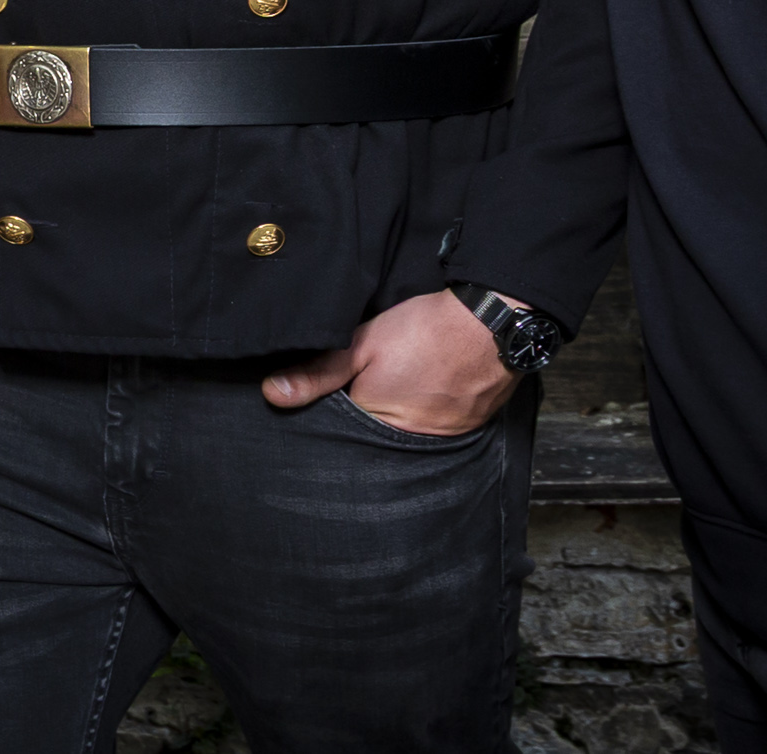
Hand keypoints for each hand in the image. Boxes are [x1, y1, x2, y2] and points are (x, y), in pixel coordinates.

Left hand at [260, 288, 517, 435]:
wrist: (493, 322)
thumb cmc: (425, 333)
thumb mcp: (362, 345)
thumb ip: (319, 373)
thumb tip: (273, 394)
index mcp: (378, 427)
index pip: (342, 436)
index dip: (333, 416)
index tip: (330, 400)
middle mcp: (411, 444)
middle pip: (373, 439)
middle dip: (364, 420)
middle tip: (370, 389)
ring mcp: (443, 438)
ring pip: (404, 435)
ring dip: (398, 417)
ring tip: (399, 389)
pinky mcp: (466, 427)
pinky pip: (435, 429)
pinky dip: (425, 413)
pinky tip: (423, 391)